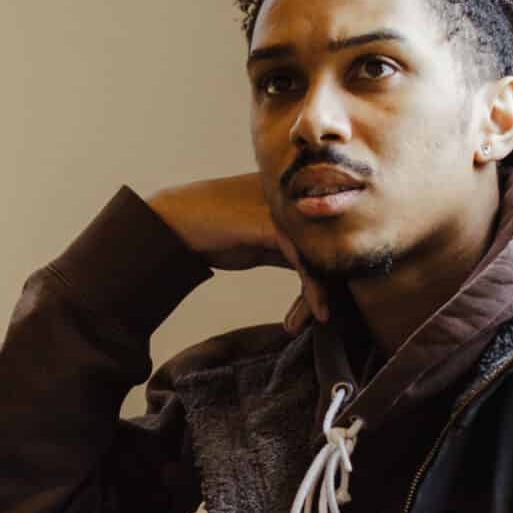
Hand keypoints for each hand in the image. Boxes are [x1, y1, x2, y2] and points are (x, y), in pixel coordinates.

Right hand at [145, 175, 330, 327]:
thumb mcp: (264, 239)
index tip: (328, 301)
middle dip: (336, 284)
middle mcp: (297, 196)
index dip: (338, 268)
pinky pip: (306, 262)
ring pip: (323, 255)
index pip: (336, 232)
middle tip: (325, 315)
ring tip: (319, 319)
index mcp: (298, 193)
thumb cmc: (216, 230)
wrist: (174, 224)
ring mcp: (285, 208)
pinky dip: (314, 290)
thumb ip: (293, 247)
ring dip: (323, 292)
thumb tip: (323, 272)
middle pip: (336, 244)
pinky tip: (318, 313)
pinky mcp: (272, 225)